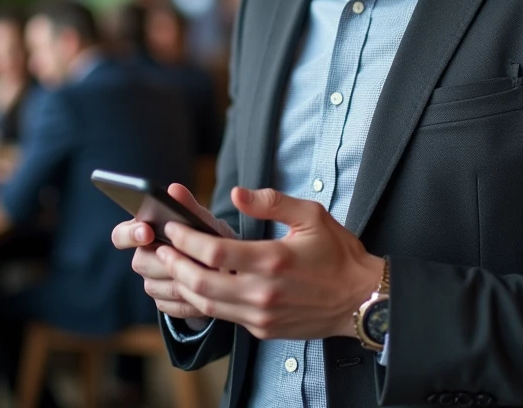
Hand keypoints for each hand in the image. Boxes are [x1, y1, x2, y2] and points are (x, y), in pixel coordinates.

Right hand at [112, 184, 235, 321]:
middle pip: (140, 262)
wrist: (226, 268)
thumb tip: (174, 189)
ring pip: (155, 286)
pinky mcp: (163, 303)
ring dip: (181, 280)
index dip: (130, 234)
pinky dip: (188, 299)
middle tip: (192, 257)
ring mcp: (151, 282)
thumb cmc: (208, 237)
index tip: (147, 231)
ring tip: (206, 273)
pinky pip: (168, 305)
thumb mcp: (203, 221)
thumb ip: (188, 206)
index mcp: (144, 232)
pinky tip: (205, 292)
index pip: (120, 235)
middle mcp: (142, 258)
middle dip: (166, 260)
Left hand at [156, 186, 383, 340]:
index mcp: (274, 260)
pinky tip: (195, 287)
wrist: (361, 300)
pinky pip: (223, 317)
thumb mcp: (311, 215)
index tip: (173, 227)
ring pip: (207, 305)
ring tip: (171, 267)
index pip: (215, 252)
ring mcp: (261, 315)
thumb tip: (236, 193)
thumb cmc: (339, 254)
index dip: (187, 240)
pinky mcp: (263, 329)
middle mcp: (263, 292)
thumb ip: (271, 202)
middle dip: (175, 265)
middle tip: (162, 249)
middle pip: (201, 283)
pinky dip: (202, 303)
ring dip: (183, 286)